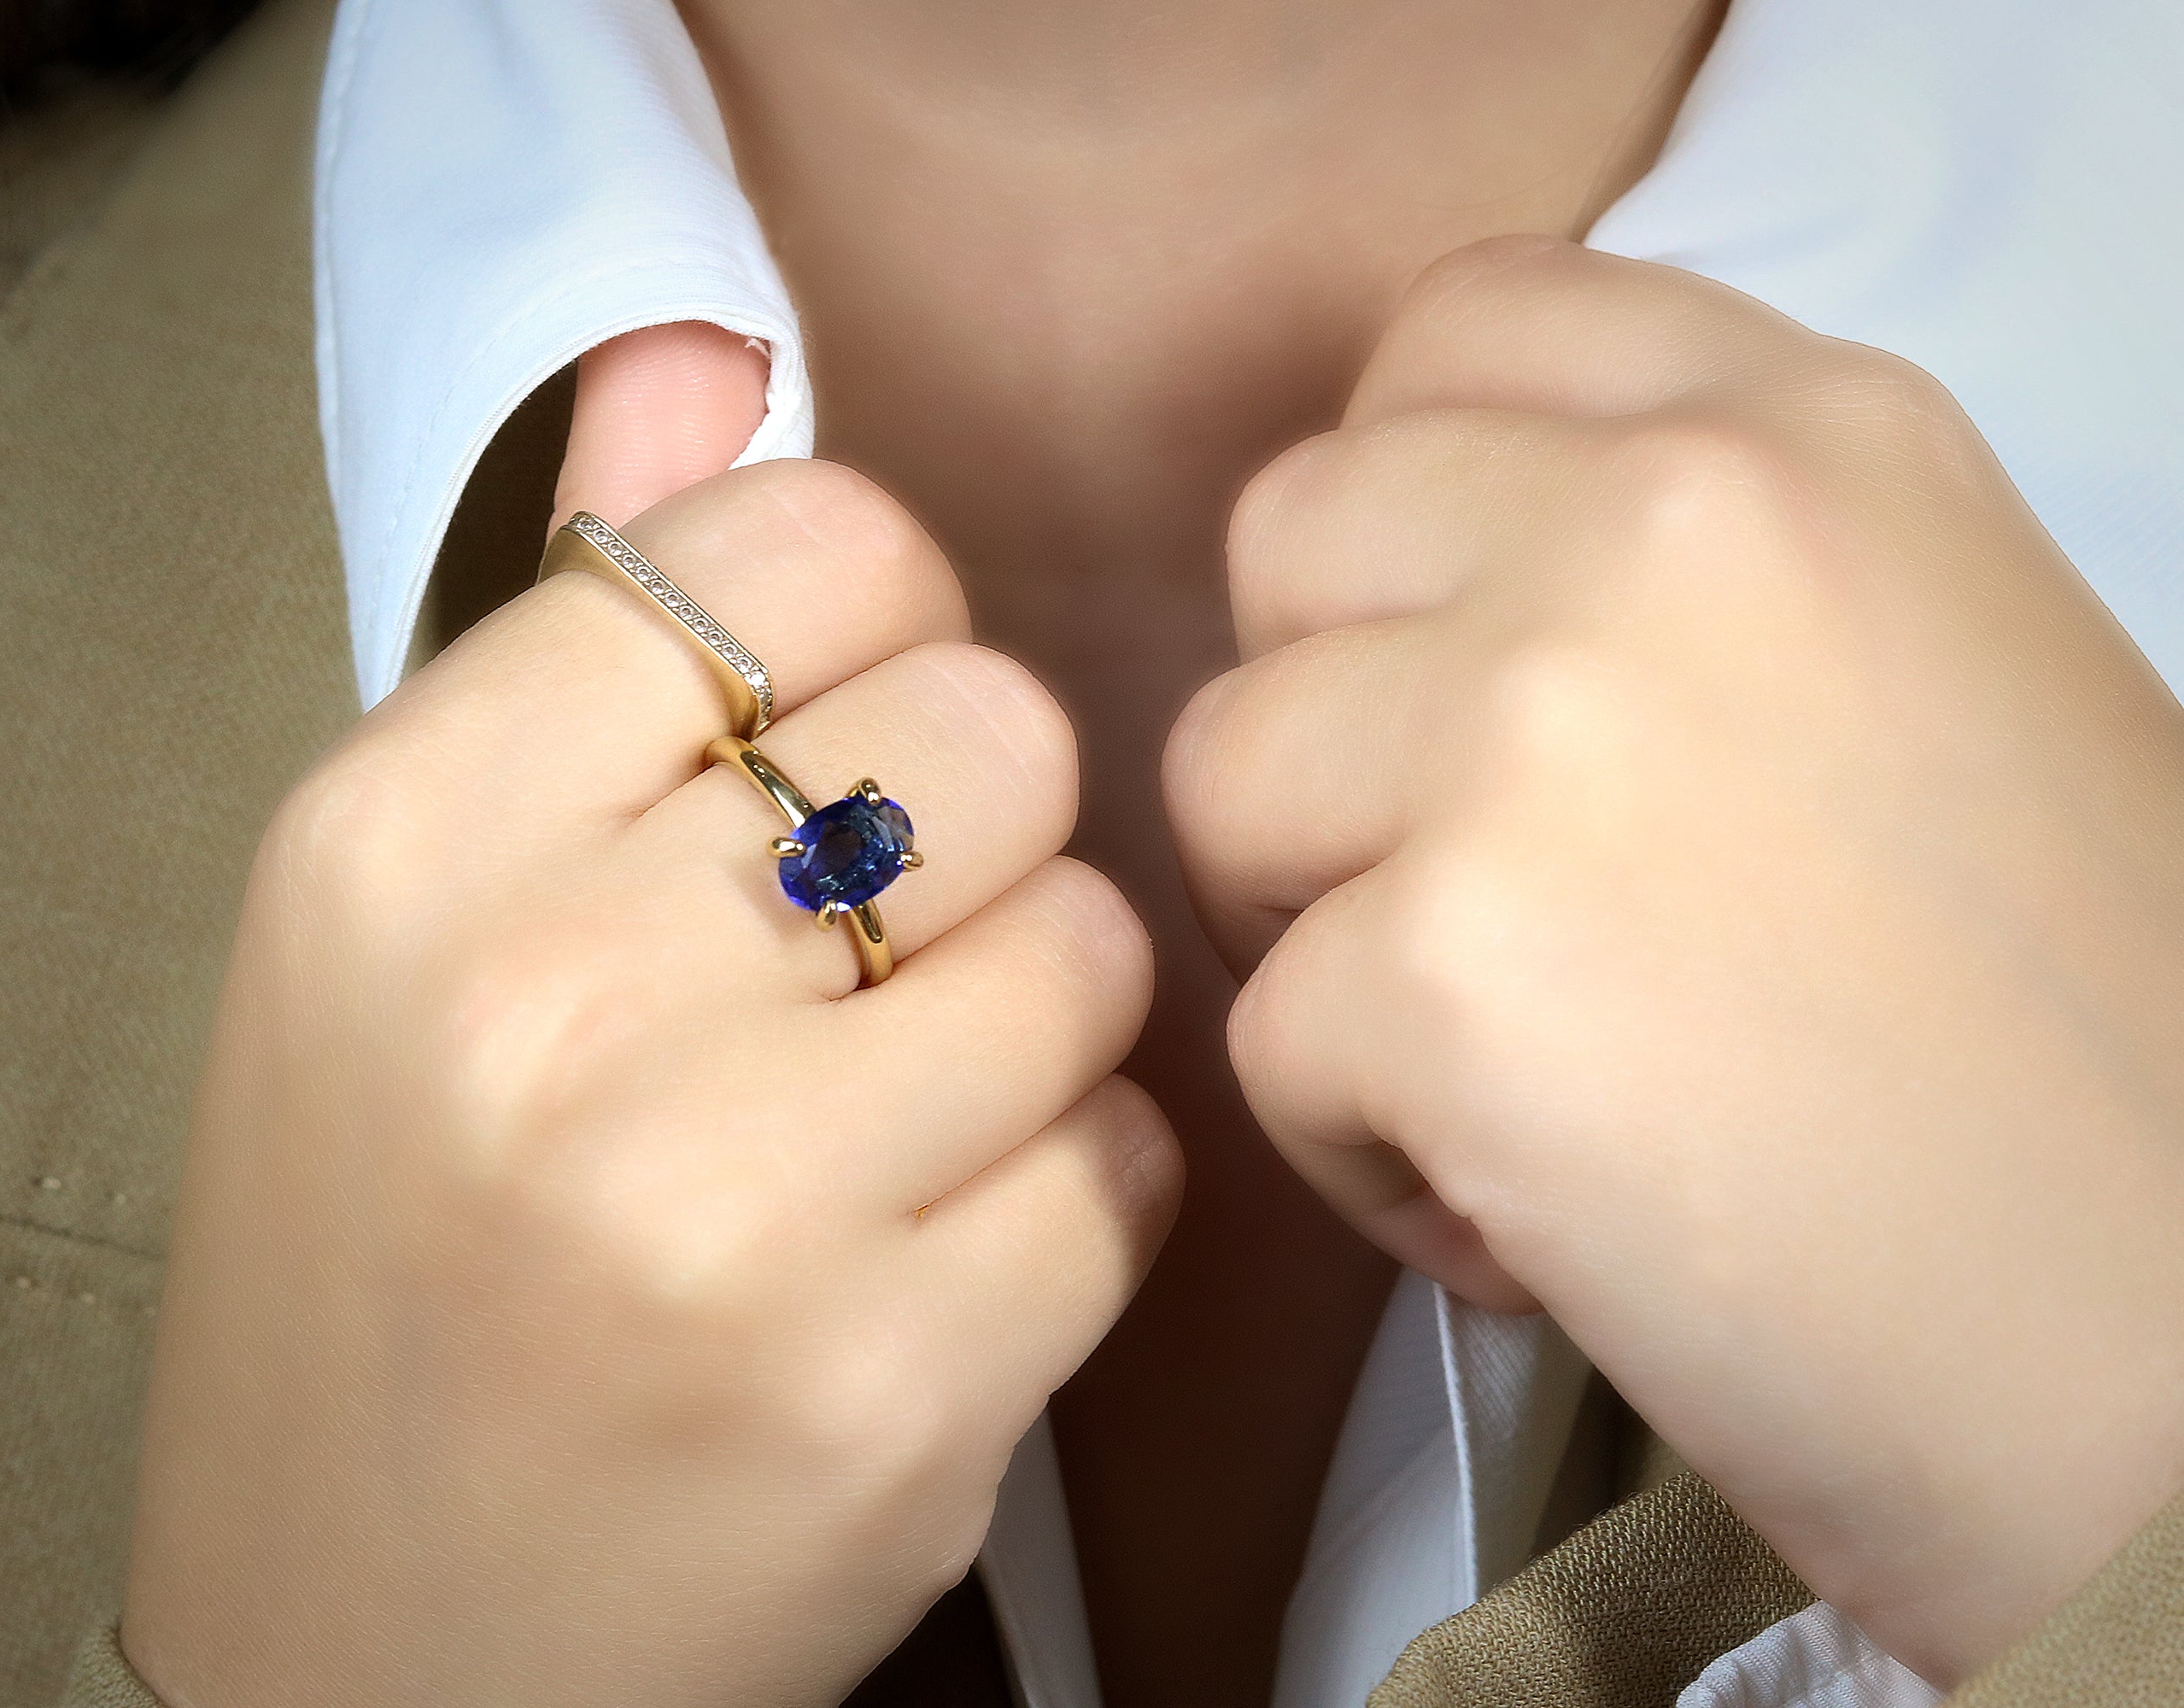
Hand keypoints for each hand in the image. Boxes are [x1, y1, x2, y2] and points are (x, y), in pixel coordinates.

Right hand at [122, 461, 1179, 1706]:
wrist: (363, 1651)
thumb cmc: (393, 1247)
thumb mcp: (399, 916)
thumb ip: (564, 615)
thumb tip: (707, 354)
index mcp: (395, 839)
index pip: (801, 540)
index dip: (870, 622)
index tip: (825, 728)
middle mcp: (537, 999)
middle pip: (985, 724)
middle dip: (969, 823)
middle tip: (859, 950)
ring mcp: (714, 1208)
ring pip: (1082, 942)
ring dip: (1028, 1022)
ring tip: (886, 1120)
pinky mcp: (881, 1391)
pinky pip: (1128, 1162)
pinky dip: (1074, 1195)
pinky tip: (939, 1252)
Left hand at [1167, 236, 2183, 1684]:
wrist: (2179, 1363)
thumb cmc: (2071, 1055)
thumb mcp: (1938, 675)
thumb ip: (1695, 575)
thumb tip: (1434, 596)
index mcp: (1810, 432)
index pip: (1457, 329)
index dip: (1401, 511)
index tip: (1454, 663)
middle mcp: (1670, 524)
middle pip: (1286, 542)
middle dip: (1329, 727)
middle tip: (1465, 900)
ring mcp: (1541, 730)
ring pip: (1226, 778)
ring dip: (1322, 940)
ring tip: (1507, 1076)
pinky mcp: (1449, 961)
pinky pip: (1262, 1031)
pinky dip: (1363, 1155)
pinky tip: (1539, 1222)